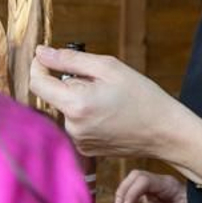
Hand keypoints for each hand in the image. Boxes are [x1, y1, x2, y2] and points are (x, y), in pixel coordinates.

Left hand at [29, 45, 201, 184]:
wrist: (164, 132)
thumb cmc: (141, 96)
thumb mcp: (108, 68)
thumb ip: (70, 59)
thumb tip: (41, 53)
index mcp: (75, 105)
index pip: (37, 83)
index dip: (39, 66)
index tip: (47, 58)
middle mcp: (72, 127)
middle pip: (54, 96)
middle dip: (68, 83)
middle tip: (98, 81)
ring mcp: (78, 141)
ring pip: (66, 109)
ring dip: (78, 99)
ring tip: (108, 99)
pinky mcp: (85, 149)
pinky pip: (75, 124)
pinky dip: (85, 114)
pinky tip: (108, 113)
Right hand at [113, 169, 187, 202]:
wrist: (199, 202)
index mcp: (166, 183)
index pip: (143, 180)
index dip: (131, 193)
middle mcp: (158, 182)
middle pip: (134, 177)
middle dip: (123, 191)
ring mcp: (153, 186)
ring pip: (132, 181)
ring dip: (122, 194)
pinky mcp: (151, 193)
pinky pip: (134, 190)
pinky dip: (126, 198)